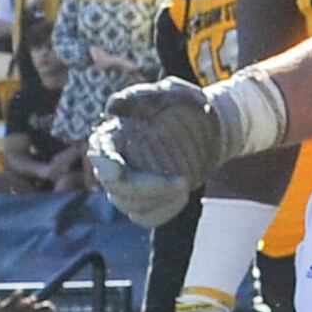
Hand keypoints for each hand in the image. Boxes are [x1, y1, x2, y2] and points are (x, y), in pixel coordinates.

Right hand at [87, 79, 221, 224]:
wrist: (212, 126)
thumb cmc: (188, 105)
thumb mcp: (171, 93)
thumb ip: (142, 97)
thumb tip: (112, 106)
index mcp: (116, 134)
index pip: (99, 153)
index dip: (104, 165)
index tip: (118, 173)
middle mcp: (117, 161)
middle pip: (114, 186)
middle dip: (145, 188)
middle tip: (181, 181)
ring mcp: (131, 182)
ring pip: (127, 205)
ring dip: (157, 200)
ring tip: (185, 184)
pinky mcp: (147, 198)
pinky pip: (144, 217)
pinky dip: (162, 212)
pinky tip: (182, 197)